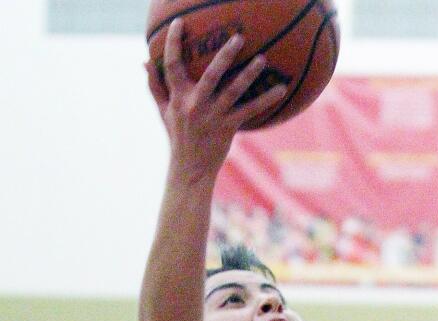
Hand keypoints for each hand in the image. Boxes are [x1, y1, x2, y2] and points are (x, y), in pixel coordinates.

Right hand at [145, 19, 287, 180]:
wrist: (191, 169)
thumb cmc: (178, 136)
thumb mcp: (164, 111)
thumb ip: (156, 85)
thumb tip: (144, 61)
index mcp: (178, 98)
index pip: (171, 65)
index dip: (173, 42)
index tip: (179, 22)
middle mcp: (196, 105)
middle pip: (210, 75)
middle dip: (224, 55)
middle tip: (239, 37)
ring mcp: (213, 116)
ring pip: (233, 91)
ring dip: (249, 74)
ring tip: (262, 59)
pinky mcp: (228, 127)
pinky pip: (250, 110)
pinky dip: (266, 100)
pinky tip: (281, 89)